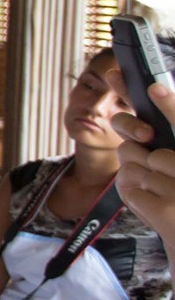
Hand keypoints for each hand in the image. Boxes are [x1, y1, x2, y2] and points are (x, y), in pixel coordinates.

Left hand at [115, 82, 174, 240]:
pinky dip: (134, 197)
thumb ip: (167, 133)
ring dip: (138, 178)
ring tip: (160, 191)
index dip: (170, 104)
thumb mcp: (170, 163)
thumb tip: (153, 90)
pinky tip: (154, 205)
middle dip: (135, 153)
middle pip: (137, 147)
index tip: (156, 88)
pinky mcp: (165, 212)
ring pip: (130, 167)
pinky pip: (128, 190)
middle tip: (151, 164)